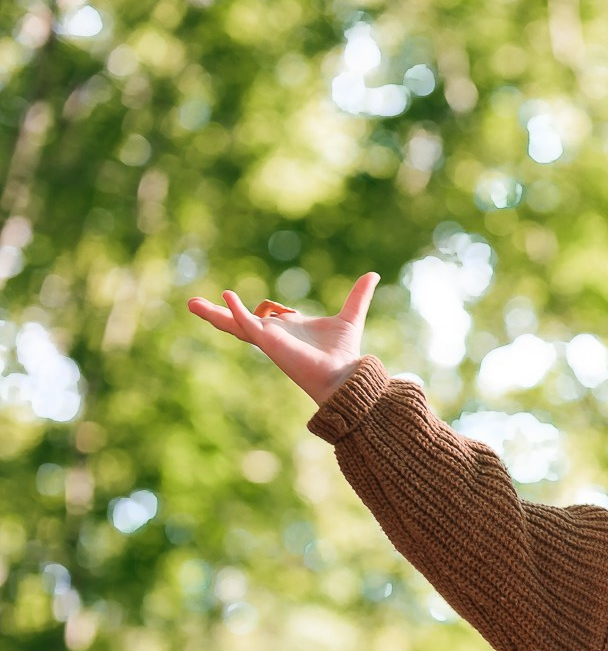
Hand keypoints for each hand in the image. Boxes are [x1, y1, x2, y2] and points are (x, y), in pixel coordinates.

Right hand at [186, 272, 380, 406]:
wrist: (344, 375)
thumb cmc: (345, 353)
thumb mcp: (351, 317)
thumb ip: (359, 296)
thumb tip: (373, 275)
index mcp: (286, 330)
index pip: (260, 317)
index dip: (251, 309)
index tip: (238, 301)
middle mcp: (273, 335)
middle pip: (238, 322)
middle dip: (217, 313)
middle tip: (192, 303)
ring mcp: (268, 339)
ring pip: (234, 324)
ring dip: (213, 314)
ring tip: (191, 303)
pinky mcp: (269, 342)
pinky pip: (247, 324)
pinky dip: (236, 311)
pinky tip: (225, 298)